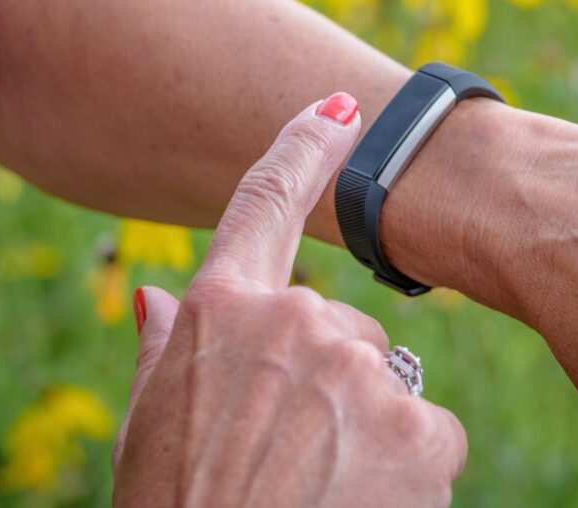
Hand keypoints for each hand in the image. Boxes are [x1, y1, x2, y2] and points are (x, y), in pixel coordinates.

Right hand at [112, 94, 466, 507]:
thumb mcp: (148, 430)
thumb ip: (162, 353)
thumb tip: (150, 295)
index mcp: (222, 312)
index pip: (265, 201)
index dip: (304, 146)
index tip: (341, 108)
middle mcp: (294, 323)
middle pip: (343, 323)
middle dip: (331, 376)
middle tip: (291, 452)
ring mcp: (359, 371)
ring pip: (388, 381)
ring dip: (368, 427)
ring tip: (321, 489)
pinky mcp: (418, 424)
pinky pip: (429, 429)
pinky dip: (410, 467)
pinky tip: (365, 505)